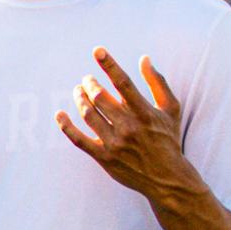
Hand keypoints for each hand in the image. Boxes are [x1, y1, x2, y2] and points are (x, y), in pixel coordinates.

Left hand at [56, 47, 187, 198]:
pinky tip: (59, 114)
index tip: (97, 51)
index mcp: (145, 113)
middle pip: (100, 97)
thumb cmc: (168, 139)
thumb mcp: (171, 110)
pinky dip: (66, 126)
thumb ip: (158, 82)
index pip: (123, 83)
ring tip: (78, 91)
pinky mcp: (104, 157)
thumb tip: (144, 58)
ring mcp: (114, 143)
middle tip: (86, 79)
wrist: (167, 178)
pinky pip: (79, 140)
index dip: (109, 65)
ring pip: (88, 114)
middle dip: (90, 84)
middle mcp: (128, 127)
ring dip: (79, 99)